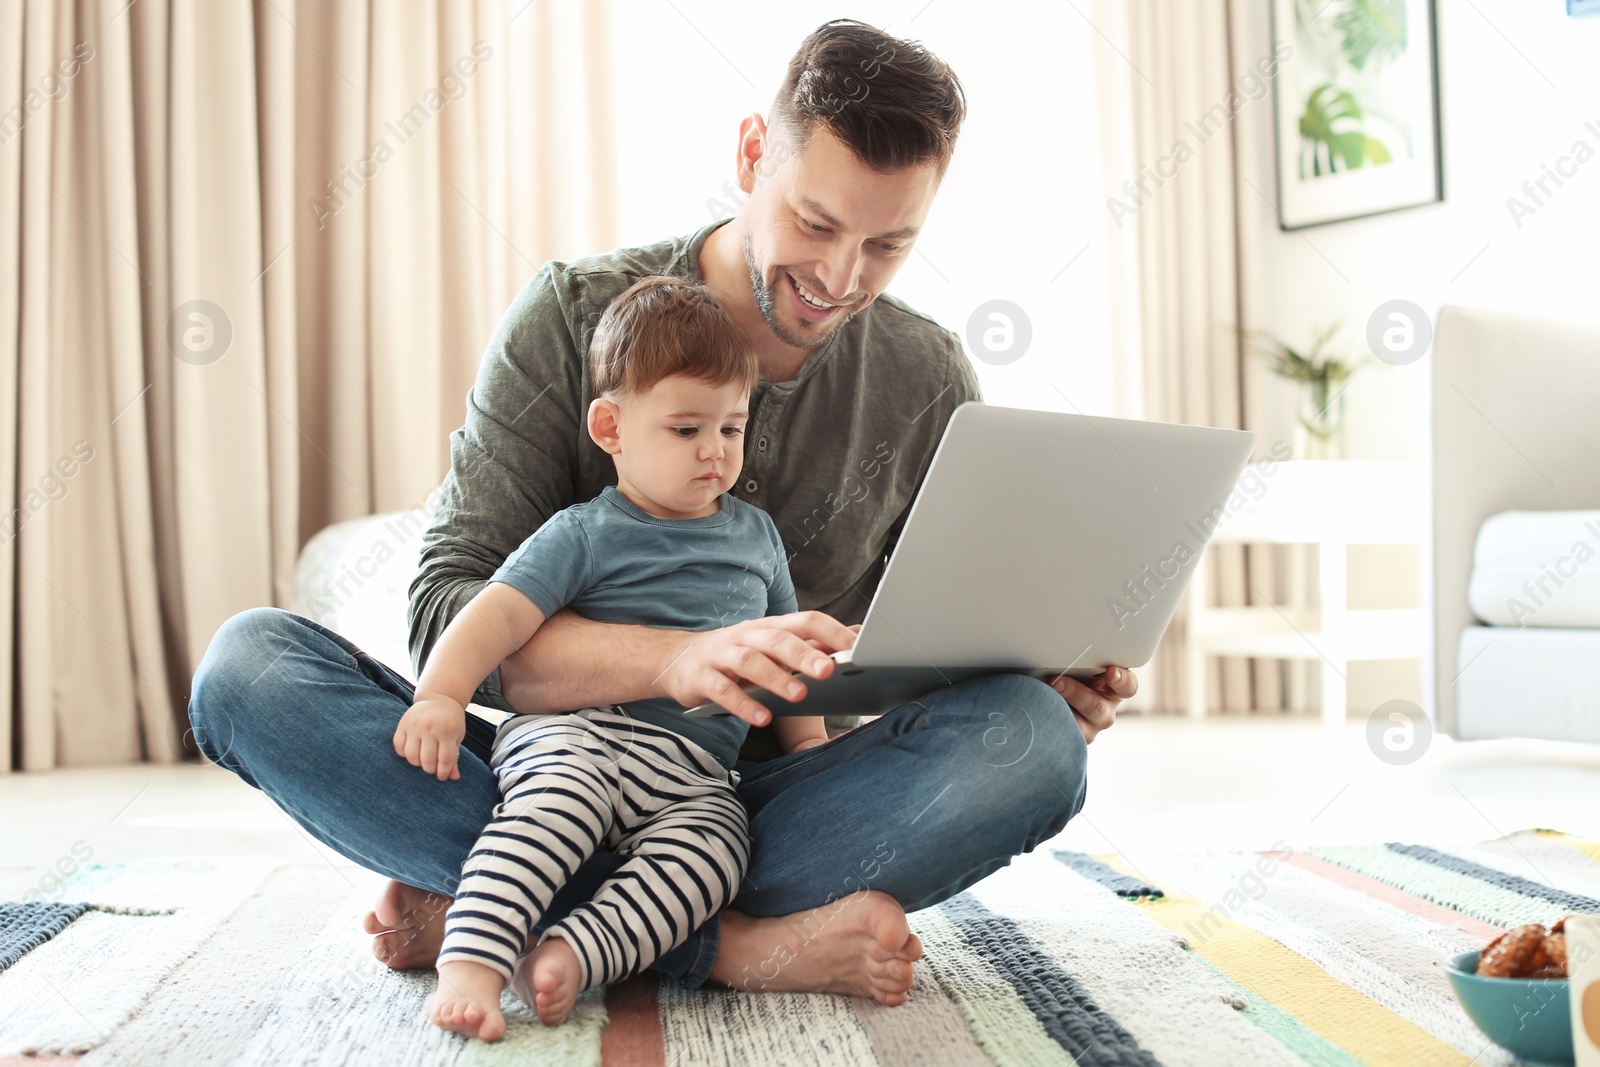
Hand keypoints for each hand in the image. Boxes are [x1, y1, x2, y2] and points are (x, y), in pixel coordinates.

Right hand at [394, 695, 466, 779]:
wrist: (440, 698)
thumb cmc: (451, 721)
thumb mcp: (457, 736)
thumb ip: (454, 756)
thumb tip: (454, 778)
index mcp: (447, 731)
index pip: (445, 760)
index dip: (443, 772)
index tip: (442, 776)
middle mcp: (430, 728)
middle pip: (427, 760)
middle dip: (430, 769)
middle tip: (432, 768)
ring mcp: (415, 725)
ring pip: (411, 756)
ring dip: (417, 764)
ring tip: (423, 760)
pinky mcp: (403, 723)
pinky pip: (398, 746)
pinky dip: (404, 754)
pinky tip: (412, 752)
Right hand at [657, 612, 858, 726]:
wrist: (675, 659)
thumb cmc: (736, 655)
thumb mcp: (771, 646)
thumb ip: (810, 645)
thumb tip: (856, 637)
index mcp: (769, 627)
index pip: (804, 620)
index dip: (829, 631)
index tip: (855, 646)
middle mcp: (747, 636)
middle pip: (778, 640)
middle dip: (803, 655)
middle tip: (828, 671)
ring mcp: (722, 655)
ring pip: (751, 662)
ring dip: (776, 678)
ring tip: (799, 696)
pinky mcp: (701, 678)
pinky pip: (723, 690)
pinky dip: (743, 704)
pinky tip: (762, 718)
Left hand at [1045, 666, 1136, 744]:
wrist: (1050, 694)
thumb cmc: (1069, 675)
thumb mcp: (1080, 666)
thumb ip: (1082, 662)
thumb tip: (1061, 653)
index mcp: (1114, 689)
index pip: (1128, 687)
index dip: (1121, 680)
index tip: (1110, 672)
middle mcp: (1105, 710)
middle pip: (1097, 707)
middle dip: (1075, 693)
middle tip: (1055, 681)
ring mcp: (1090, 728)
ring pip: (1079, 725)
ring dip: (1059, 709)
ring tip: (1042, 697)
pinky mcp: (1072, 739)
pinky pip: (1063, 734)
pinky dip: (1050, 722)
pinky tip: (1038, 712)